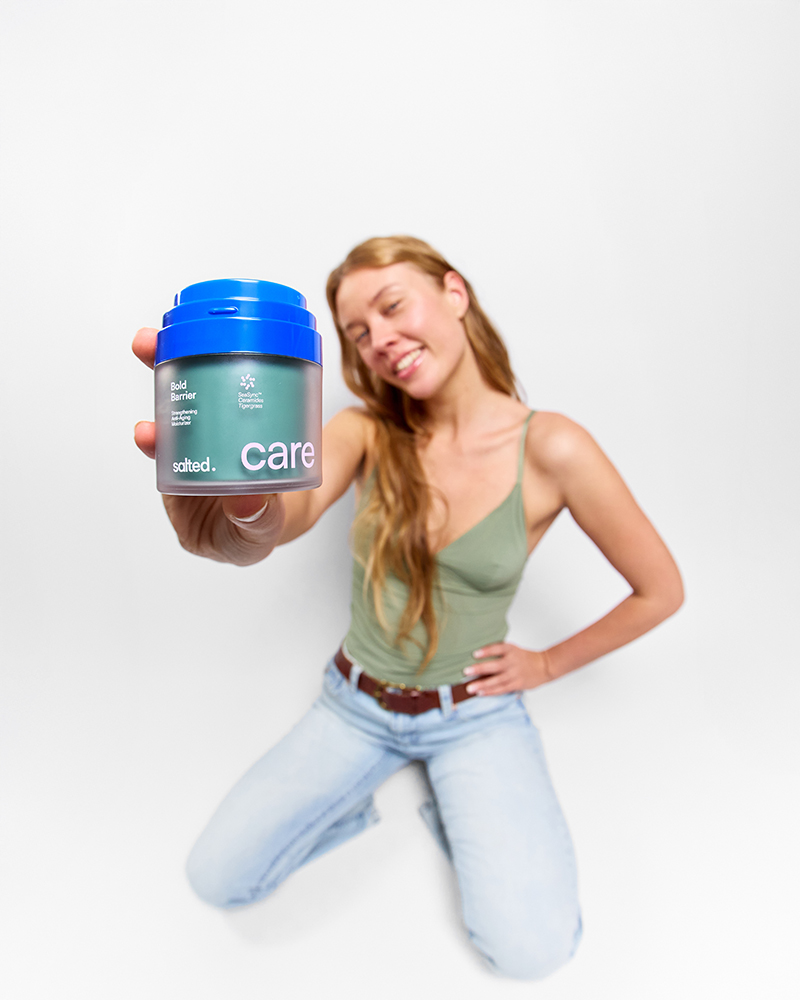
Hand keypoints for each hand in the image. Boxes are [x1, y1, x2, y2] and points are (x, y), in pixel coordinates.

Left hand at [132, 327, 283, 563]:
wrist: (290, 510)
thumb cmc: (262, 528)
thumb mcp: (260, 533)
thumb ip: (256, 522)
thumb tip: (247, 504)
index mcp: (186, 496)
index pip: (166, 464)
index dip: (155, 444)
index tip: (148, 432)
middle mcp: (190, 461)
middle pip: (171, 420)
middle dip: (158, 384)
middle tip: (146, 347)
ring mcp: (209, 436)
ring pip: (191, 396)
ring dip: (175, 360)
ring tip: (159, 336)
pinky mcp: (231, 417)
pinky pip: (221, 388)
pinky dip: (215, 361)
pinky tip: (214, 336)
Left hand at [462, 643, 554, 694]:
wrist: (545, 666)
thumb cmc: (525, 657)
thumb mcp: (513, 649)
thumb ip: (499, 652)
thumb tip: (477, 657)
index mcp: (511, 649)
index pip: (497, 648)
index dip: (486, 651)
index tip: (474, 654)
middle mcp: (513, 661)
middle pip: (495, 666)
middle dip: (479, 669)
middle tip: (466, 671)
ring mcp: (515, 674)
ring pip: (497, 680)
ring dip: (482, 685)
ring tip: (470, 688)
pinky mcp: (517, 684)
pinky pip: (502, 689)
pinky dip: (491, 691)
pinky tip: (481, 693)